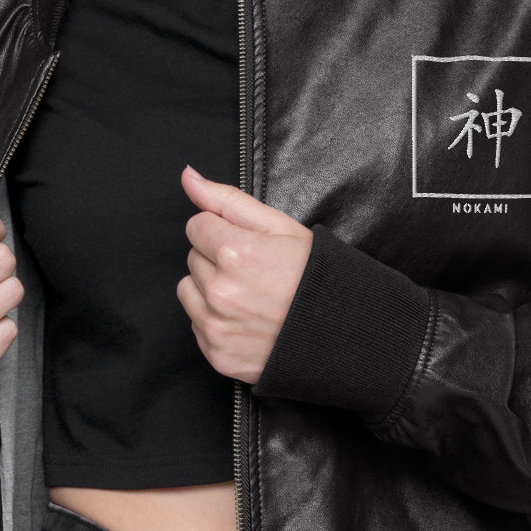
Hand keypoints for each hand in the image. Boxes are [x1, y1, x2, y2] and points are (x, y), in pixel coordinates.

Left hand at [176, 166, 313, 383]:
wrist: (343, 333)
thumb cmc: (315, 276)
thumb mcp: (280, 226)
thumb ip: (227, 200)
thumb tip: (187, 176)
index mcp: (235, 253)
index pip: (196, 227)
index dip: (222, 232)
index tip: (248, 245)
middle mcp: (220, 292)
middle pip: (194, 259)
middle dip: (218, 260)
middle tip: (256, 272)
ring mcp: (218, 327)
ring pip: (189, 292)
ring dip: (210, 291)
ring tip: (250, 296)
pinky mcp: (218, 355)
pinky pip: (197, 326)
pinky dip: (216, 321)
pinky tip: (248, 320)